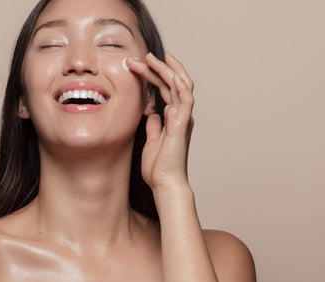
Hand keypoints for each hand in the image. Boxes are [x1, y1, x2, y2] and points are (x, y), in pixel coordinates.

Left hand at [126, 52, 194, 190]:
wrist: (165, 183)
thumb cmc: (158, 167)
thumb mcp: (151, 140)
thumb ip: (153, 125)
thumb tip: (150, 113)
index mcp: (172, 118)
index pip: (165, 89)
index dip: (154, 74)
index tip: (139, 63)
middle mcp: (180, 115)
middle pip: (172, 83)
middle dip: (158, 67)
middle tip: (142, 55)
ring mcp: (183, 119)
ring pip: (180, 86)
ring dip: (167, 69)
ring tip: (151, 57)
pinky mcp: (182, 125)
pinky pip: (185, 100)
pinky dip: (180, 85)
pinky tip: (171, 73)